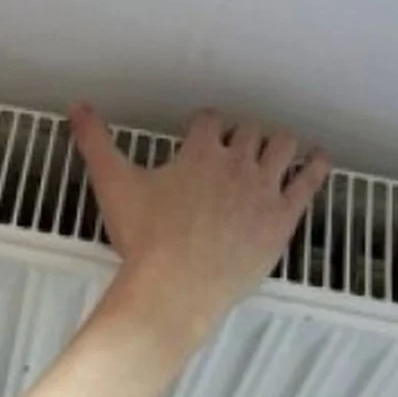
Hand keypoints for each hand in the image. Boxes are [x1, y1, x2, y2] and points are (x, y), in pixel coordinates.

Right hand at [70, 104, 330, 344]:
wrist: (175, 288)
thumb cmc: (144, 240)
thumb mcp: (113, 185)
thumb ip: (95, 142)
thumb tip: (78, 108)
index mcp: (200, 151)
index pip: (209, 119)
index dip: (205, 122)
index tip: (201, 129)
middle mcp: (237, 162)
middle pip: (249, 130)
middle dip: (241, 134)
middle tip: (234, 147)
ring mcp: (264, 189)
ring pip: (283, 146)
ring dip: (277, 142)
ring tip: (275, 147)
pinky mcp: (282, 218)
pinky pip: (309, 181)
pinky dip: (316, 165)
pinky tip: (319, 159)